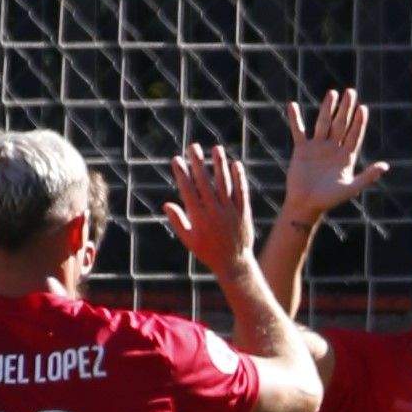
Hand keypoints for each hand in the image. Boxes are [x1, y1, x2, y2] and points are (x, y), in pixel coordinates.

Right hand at [161, 144, 256, 273]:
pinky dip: (238, 178)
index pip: (188, 190)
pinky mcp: (243, 212)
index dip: (182, 173)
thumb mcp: (189, 240)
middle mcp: (214, 212)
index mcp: (198, 218)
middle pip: (204, 182)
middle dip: (198, 163)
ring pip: (224, 183)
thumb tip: (167, 204)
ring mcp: (230, 211)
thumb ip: (179, 222)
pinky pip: (241, 192)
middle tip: (193, 147)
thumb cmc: (208, 252)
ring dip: (219, 165)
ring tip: (216, 148)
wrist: (234, 264)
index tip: (177, 159)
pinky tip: (235, 164)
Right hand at [278, 88, 388, 223]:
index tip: (363, 108)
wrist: (306, 204)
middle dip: (346, 109)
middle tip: (351, 91)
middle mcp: (334, 148)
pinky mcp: (302, 149)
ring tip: (332, 93)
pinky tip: (292, 105)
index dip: (359, 122)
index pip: (355, 135)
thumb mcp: (350, 188)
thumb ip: (367, 176)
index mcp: (346, 156)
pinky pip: (299, 130)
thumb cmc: (329, 199)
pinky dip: (295, 119)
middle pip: (341, 124)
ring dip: (327, 108)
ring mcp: (318, 147)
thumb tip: (385, 166)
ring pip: (323, 123)